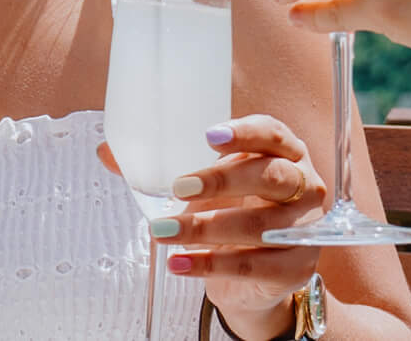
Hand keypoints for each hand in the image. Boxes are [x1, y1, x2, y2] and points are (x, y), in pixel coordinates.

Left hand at [101, 115, 329, 324]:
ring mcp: (305, 229)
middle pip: (270, 176)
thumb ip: (160, 170)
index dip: (244, 133)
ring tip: (163, 231)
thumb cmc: (233, 214)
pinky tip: (179, 262)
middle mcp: (304, 186)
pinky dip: (211, 264)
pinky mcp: (296, 267)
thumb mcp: (203, 189)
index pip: (273, 134)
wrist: (256, 277)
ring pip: (258, 226)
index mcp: (287, 154)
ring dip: (204, 228)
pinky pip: (252, 265)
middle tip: (178, 187)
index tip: (208, 136)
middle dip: (221, 181)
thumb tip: (105, 153)